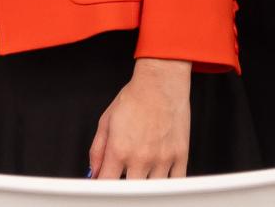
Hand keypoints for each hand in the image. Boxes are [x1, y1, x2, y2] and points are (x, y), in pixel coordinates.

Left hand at [88, 57, 190, 178]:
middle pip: (129, 192)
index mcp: (119, 150)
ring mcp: (162, 159)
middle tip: (122, 179)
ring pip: (152, 190)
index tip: (103, 187)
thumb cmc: (135, 97)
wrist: (161, 82)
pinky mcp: (180, 155)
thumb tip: (94, 172)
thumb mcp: (106, 121)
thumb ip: (97, 150)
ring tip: (141, 174)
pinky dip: (166, 185)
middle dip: (123, 189)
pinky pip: (176, 183)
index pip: (106, 184)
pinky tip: (159, 177)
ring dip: (145, 186)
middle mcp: (141, 158)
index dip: (102, 189)